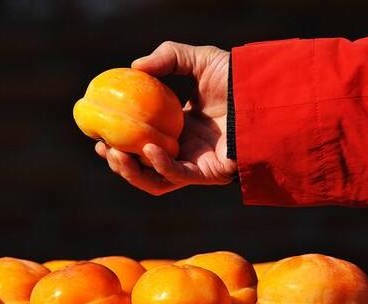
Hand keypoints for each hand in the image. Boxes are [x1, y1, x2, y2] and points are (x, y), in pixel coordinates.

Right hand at [95, 41, 236, 195]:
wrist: (268, 92)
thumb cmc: (237, 76)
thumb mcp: (197, 60)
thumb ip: (167, 58)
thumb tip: (134, 66)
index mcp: (178, 130)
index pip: (141, 143)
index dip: (119, 142)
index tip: (99, 133)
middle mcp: (184, 151)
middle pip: (143, 167)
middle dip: (119, 163)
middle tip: (103, 148)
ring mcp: (196, 164)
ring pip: (155, 180)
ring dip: (131, 172)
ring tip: (114, 154)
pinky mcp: (209, 174)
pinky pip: (178, 176)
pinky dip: (160, 166)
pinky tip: (147, 150)